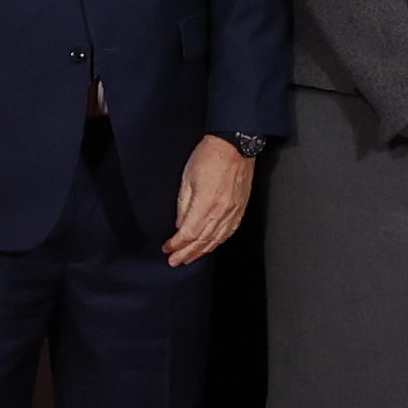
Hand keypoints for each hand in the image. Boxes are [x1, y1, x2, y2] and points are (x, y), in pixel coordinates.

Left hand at [165, 134, 254, 265]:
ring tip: (189, 259)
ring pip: (216, 240)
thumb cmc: (209, 157)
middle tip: (174, 262)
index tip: (167, 248)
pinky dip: (217, 243)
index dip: (176, 244)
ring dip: (201, 252)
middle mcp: (221, 212)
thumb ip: (183, 204)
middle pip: (202, 241)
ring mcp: (233, 212)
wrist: (235, 146)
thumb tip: (179, 225)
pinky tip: (210, 247)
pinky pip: (229, 232)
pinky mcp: (240, 209)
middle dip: (186, 253)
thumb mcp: (187, 178)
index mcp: (206, 204)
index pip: (188, 233)